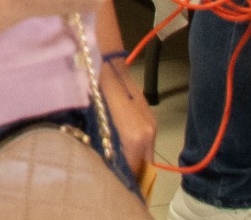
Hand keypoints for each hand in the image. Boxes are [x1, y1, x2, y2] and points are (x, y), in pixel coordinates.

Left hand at [97, 59, 156, 174]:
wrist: (108, 65)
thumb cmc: (98, 93)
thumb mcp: (98, 123)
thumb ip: (107, 146)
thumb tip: (108, 163)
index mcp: (135, 138)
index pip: (133, 169)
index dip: (125, 178)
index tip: (116, 184)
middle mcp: (148, 134)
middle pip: (144, 163)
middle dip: (133, 171)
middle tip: (117, 176)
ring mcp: (151, 125)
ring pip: (146, 152)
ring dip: (135, 159)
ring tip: (119, 163)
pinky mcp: (151, 118)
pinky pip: (146, 140)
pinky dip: (138, 147)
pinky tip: (124, 146)